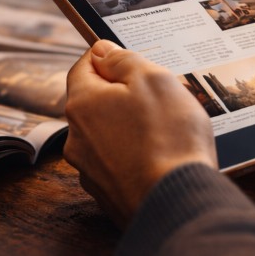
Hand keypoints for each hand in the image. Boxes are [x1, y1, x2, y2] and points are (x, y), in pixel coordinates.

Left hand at [63, 40, 217, 226]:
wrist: (177, 204)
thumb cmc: (169, 139)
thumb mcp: (153, 80)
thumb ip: (123, 60)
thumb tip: (102, 51)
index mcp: (82, 104)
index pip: (83, 67)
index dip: (106, 58)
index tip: (128, 59)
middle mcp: (76, 138)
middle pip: (94, 103)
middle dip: (121, 96)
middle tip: (156, 98)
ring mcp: (89, 170)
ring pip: (105, 136)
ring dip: (128, 129)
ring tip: (164, 132)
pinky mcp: (106, 194)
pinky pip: (117, 165)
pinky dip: (133, 158)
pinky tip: (160, 159)